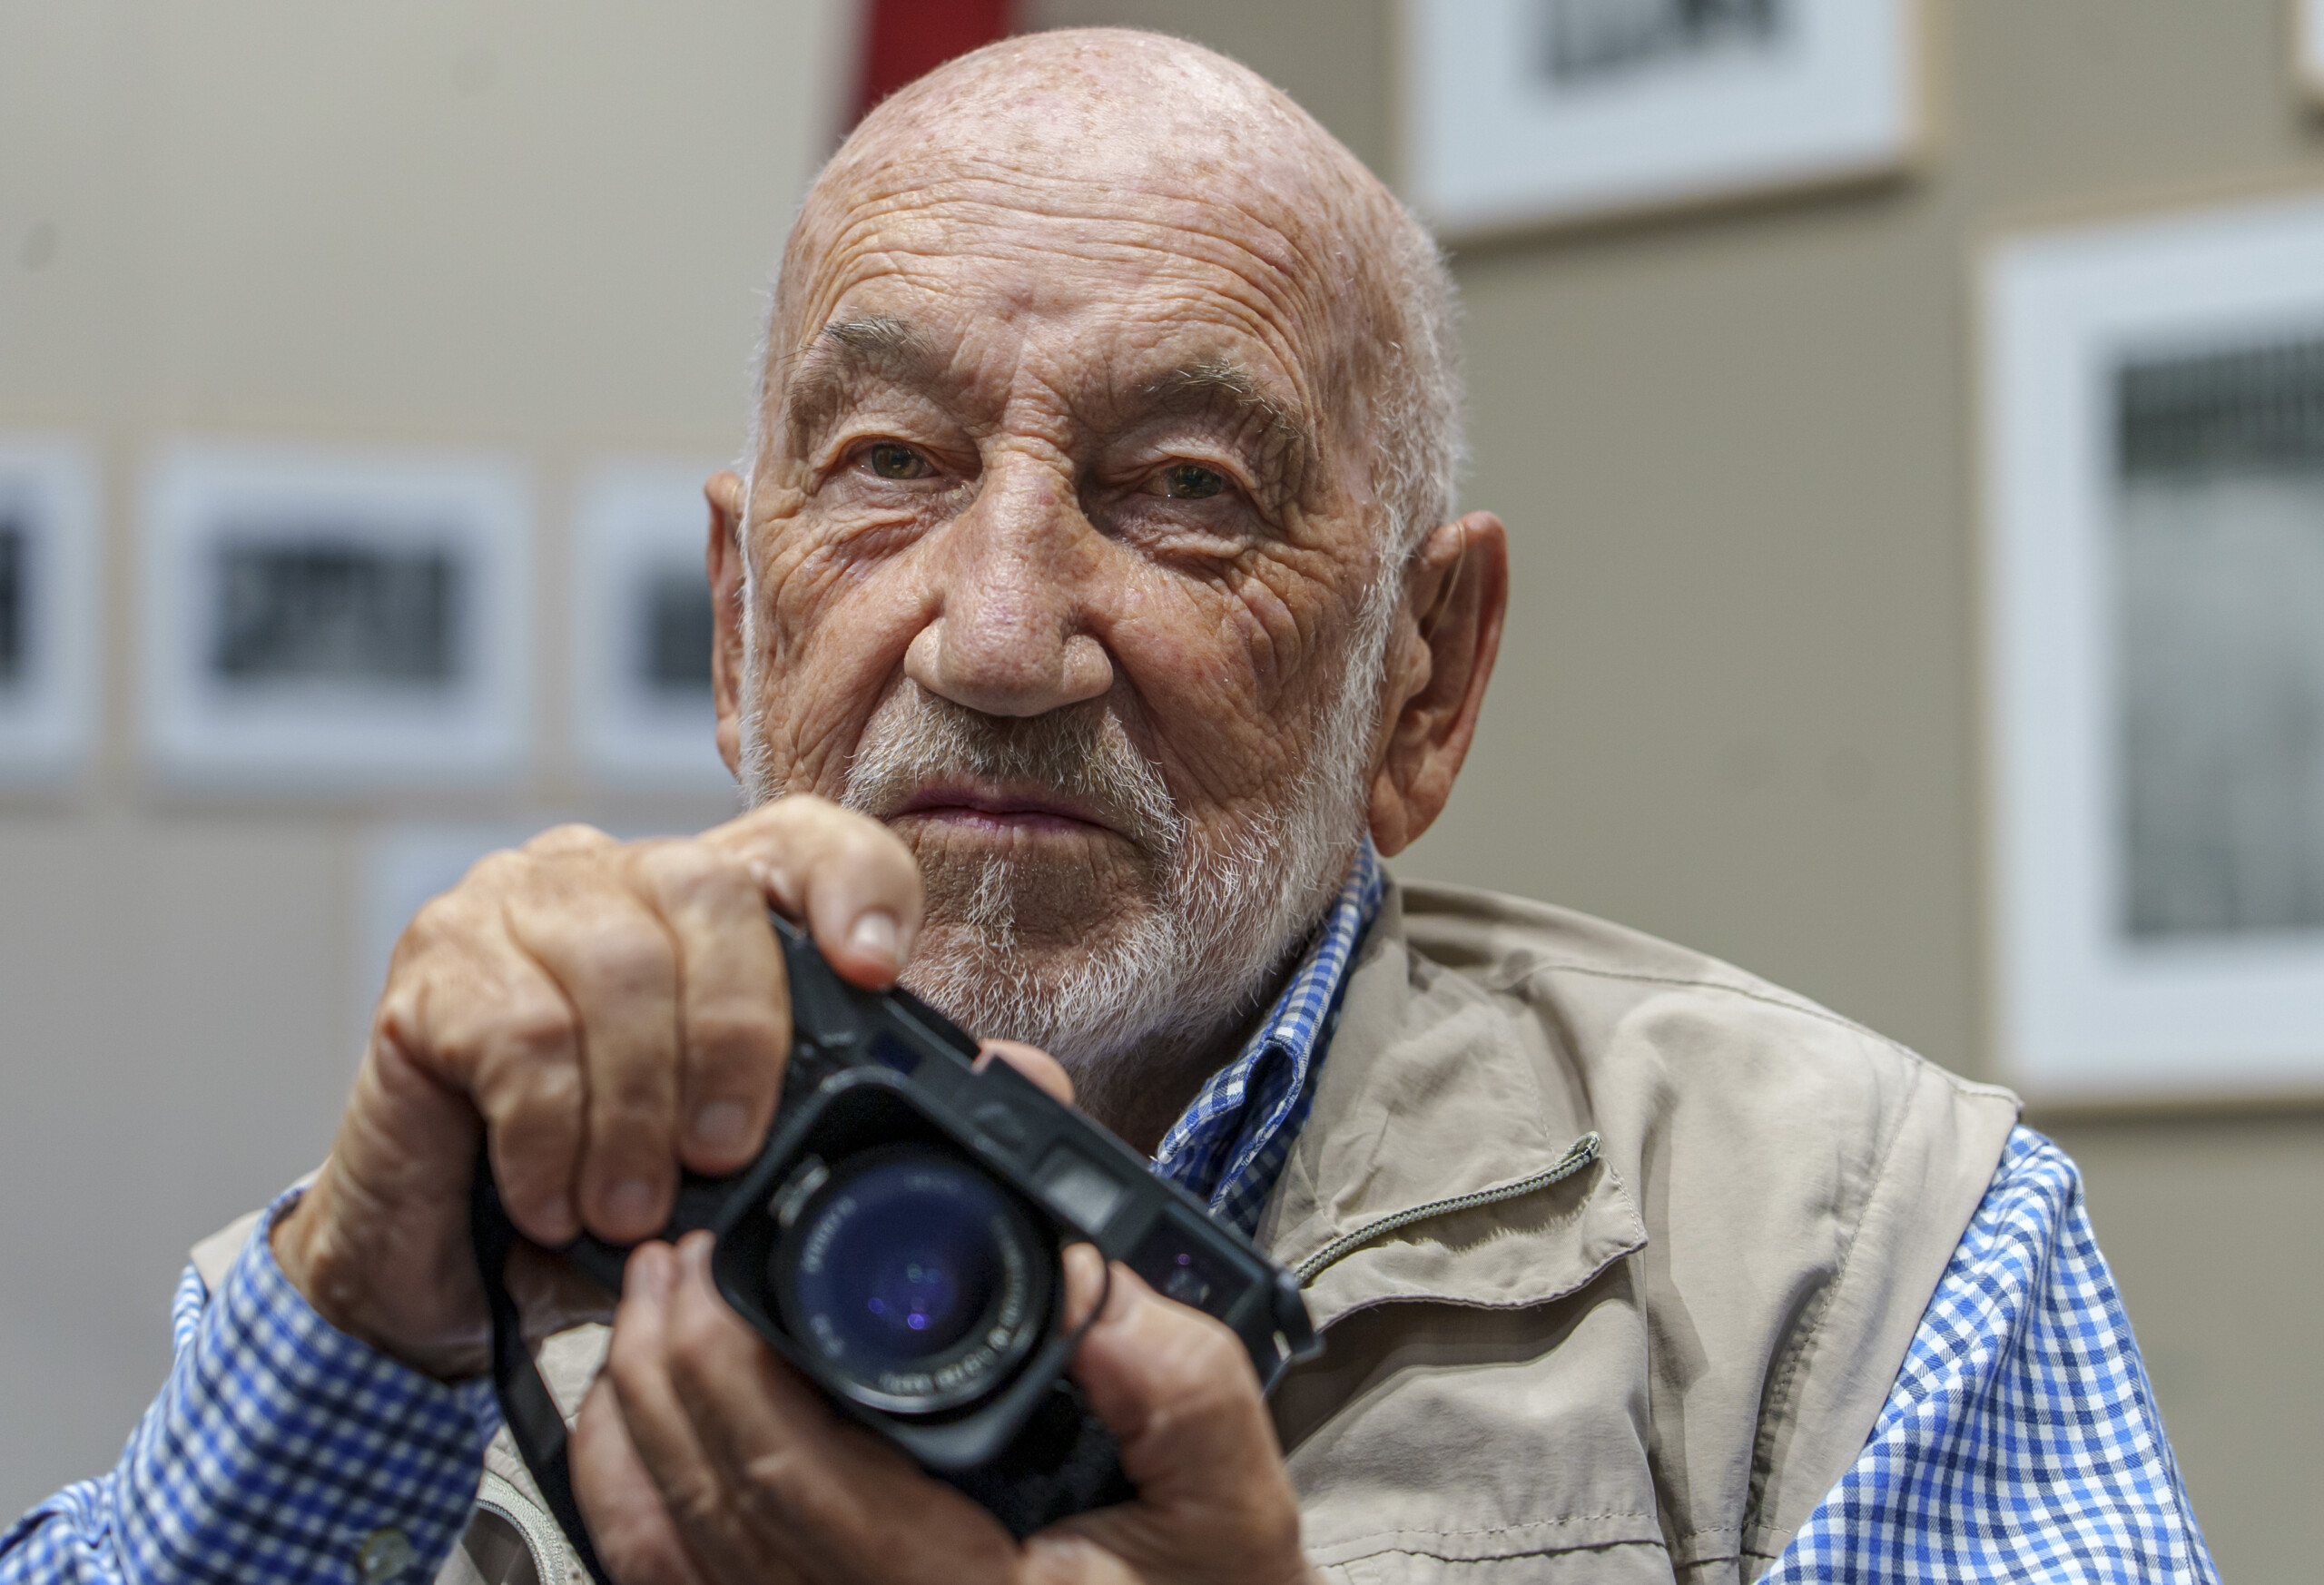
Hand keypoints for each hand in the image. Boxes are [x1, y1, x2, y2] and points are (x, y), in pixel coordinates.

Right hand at [269, 796, 923, 1379]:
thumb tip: (917, 1101)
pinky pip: (518, 1035)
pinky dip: (551, 1137)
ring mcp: (512, 903)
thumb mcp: (720, 1148)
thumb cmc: (596, 1187)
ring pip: (617, 966)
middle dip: (736, 1037)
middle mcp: (609, 872)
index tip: (876, 971)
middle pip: (708, 892)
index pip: (802, 838)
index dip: (855, 886)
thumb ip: (803, 1101)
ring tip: (633, 1208)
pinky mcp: (430, 963)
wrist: (438, 1256)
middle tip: (724, 1155)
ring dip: (638, 1111)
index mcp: (700, 897)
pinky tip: (554, 1200)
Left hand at [574, 1050, 1315, 1584]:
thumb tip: (1085, 1279)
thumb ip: (1180, 1391)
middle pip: (702, 1503)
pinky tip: (633, 1426)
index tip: (709, 1262)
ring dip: (637, 1419)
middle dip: (664, 1361)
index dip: (724, 1364)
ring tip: (647, 1313)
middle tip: (673, 1254)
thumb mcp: (1234, 1513)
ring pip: (664, 1548)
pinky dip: (629, 1501)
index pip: (789, 1480)